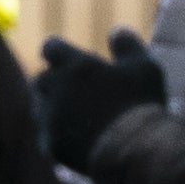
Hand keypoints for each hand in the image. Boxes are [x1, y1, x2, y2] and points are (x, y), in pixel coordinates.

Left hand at [32, 28, 166, 172]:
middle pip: (41, 79)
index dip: (58, 51)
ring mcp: (50, 118)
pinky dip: (58, 136)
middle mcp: (55, 88)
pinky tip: (76, 139)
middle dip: (53, 82)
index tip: (65, 57)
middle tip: (71, 89)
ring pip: (40, 108)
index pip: (51, 47)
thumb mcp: (145, 67)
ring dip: (52, 108)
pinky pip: (47, 136)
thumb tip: (115, 31)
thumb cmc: (141, 105)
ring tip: (74, 116)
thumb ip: (127, 46)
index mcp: (74, 65)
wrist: (134, 152)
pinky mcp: (51, 145)